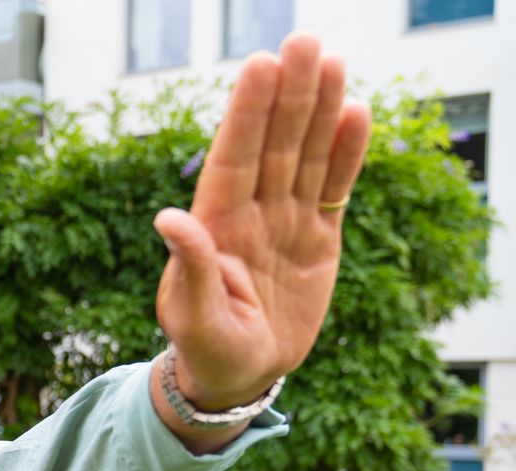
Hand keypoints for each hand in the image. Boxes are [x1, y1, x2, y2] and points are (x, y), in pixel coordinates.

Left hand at [153, 32, 370, 410]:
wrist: (235, 375)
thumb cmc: (203, 348)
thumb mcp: (191, 316)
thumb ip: (188, 268)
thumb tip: (167, 217)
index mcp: (214, 225)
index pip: (233, 158)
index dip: (247, 114)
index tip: (259, 66)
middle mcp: (250, 213)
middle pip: (274, 144)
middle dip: (288, 95)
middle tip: (304, 43)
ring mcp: (284, 221)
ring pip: (305, 156)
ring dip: (320, 111)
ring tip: (332, 61)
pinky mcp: (315, 238)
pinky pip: (332, 187)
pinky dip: (345, 154)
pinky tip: (356, 113)